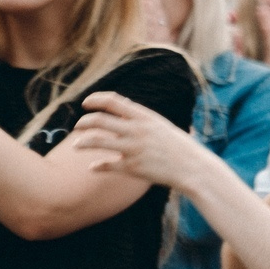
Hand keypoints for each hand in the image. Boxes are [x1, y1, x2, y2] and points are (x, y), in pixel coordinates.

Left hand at [72, 91, 217, 188]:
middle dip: (83, 122)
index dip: (94, 100)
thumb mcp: (162, 125)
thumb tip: (123, 108)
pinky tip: (93, 167)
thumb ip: (141, 118)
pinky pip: (107, 165)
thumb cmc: (180, 147)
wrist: (194, 168)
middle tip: (78, 126)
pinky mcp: (133, 167)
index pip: (112, 101)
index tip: (85, 103)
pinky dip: (97, 166)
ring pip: (96, 141)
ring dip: (82, 142)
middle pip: (99, 120)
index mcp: (144, 117)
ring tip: (75, 145)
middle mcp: (136, 131)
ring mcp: (133, 149)